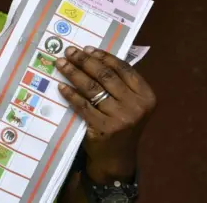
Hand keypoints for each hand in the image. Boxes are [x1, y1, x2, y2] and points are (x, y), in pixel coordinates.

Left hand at [56, 46, 155, 182]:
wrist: (116, 157)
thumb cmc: (120, 124)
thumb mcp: (129, 103)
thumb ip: (119, 83)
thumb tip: (92, 55)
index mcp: (146, 95)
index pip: (123, 68)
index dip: (103, 56)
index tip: (86, 48)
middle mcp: (137, 106)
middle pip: (106, 76)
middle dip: (85, 61)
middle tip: (69, 52)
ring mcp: (121, 118)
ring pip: (92, 89)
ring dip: (74, 73)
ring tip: (61, 64)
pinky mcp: (104, 128)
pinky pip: (83, 105)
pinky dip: (70, 94)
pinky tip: (61, 86)